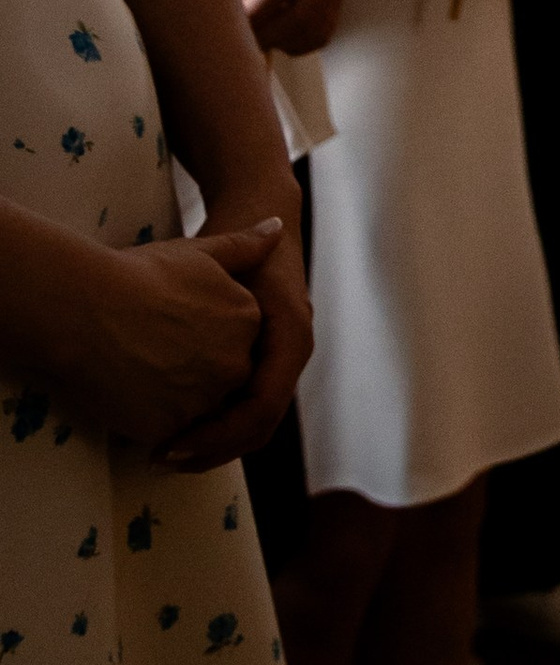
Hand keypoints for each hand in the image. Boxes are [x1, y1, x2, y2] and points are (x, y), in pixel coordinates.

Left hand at [162, 181, 313, 469]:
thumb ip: (235, 267)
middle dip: (212, 449)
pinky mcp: (261, 358)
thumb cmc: (241, 225)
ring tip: (164, 452)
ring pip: (251, 423)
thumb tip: (247, 261)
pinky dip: (213, 426)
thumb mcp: (231, 253)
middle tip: (162, 459)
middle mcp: (291, 353)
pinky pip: (241, 408)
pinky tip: (175, 429)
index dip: (218, 434)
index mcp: (291, 334)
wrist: (258, 205)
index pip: (261, 407)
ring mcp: (278, 357)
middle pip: (258, 425)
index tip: (173, 446)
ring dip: (212, 443)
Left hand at [231, 0, 347, 56]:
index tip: (228, 25)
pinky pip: (321, 34)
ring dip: (282, 41)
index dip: (253, 12)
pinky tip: (276, 34)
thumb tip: (240, 2)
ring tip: (256, 36)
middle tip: (238, 39)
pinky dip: (296, 43)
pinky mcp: (340, 1)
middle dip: (267, 35)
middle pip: (302, 16)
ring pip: (314, 31)